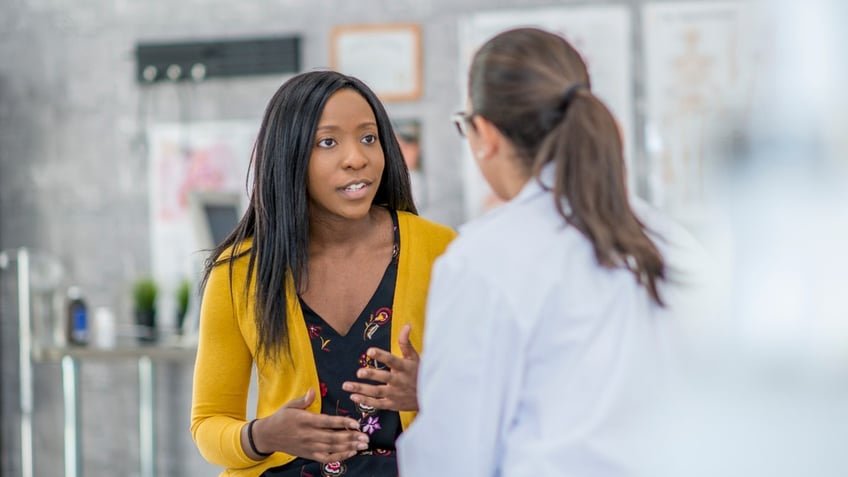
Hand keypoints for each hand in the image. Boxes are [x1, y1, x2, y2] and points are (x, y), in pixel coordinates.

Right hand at [252, 388, 369, 462]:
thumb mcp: (290, 405)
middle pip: (332, 438)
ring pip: (332, 448)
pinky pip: (326, 458)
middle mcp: (308, 435)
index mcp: (305, 420)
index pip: (327, 422)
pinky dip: (339, 456)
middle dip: (351, 437)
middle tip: (366, 437)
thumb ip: (303, 400)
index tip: (356, 423)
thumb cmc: (281, 418)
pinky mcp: (309, 455)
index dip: (342, 422)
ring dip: (349, 447)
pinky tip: (351, 453)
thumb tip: (313, 390)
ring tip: (363, 445)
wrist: (268, 436)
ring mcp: (309, 447)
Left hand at [342, 324, 419, 411]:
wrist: (430, 396)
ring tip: (346, 385)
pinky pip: (377, 404)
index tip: (370, 351)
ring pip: (377, 392)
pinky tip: (353, 396)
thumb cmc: (419, 373)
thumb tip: (406, 325)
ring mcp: (395, 394)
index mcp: (404, 367)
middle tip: (359, 372)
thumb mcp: (415, 357)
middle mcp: (399, 381)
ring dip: (361, 389)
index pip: (392, 360)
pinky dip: (365, 401)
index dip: (381, 355)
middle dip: (371, 375)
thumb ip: (406, 342)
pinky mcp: (392, 404)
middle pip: (384, 377)